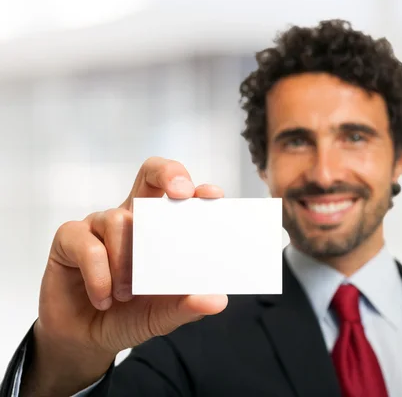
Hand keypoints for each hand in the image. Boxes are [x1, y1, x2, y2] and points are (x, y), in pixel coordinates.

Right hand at [27, 157, 227, 393]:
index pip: (179, 196)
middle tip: (181, 194)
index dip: (195, 188)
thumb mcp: (163, 314)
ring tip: (127, 294)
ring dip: (126, 261)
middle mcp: (132, 219)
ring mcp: (100, 225)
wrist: (87, 340)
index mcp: (160, 230)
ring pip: (119, 220)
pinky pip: (88, 245)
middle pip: (150, 174)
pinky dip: (99, 275)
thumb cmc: (130, 316)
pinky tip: (104, 299)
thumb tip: (218, 300)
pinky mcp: (69, 239)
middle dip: (168, 174)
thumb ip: (188, 305)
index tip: (212, 195)